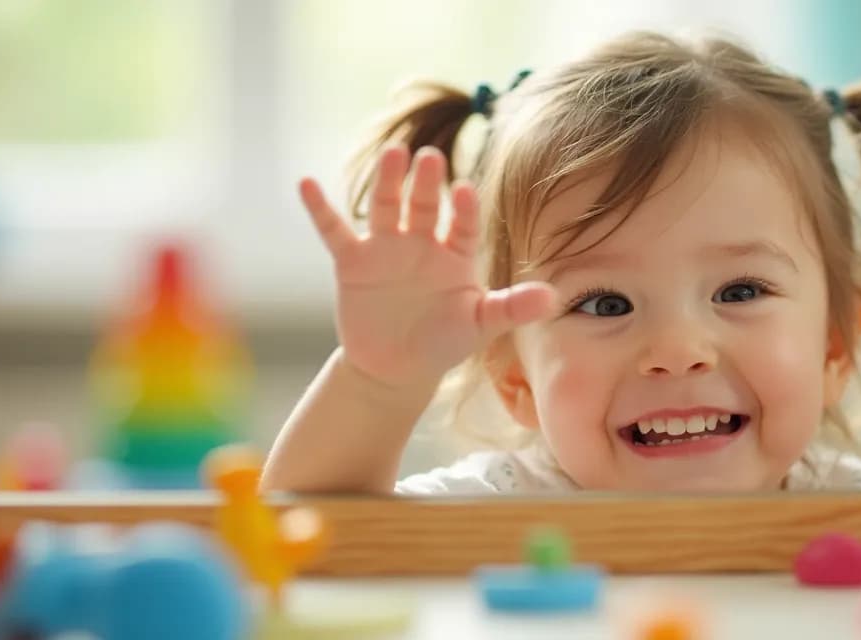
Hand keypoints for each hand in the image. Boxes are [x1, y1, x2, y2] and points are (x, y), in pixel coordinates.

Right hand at [298, 145, 556, 387]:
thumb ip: (513, 307)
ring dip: (387, 182)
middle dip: (425, 183)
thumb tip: (554, 298)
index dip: (464, 210)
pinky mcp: (352, 262)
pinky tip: (306, 183)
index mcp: (456, 252)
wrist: (397, 367)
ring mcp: (386, 247)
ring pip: (386, 208)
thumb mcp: (481, 325)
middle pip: (423, 206)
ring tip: (392, 154)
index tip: (466, 191)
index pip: (463, 225)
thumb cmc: (444, 341)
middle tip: (429, 156)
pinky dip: (320, 209)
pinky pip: (335, 231)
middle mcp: (421, 241)